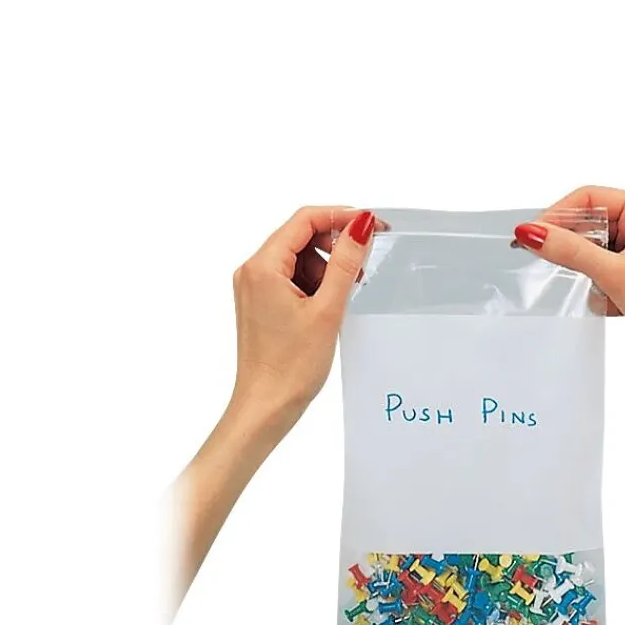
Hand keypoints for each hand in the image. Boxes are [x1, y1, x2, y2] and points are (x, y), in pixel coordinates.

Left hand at [170, 206, 376, 619]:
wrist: (265, 408)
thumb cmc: (290, 368)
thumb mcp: (327, 310)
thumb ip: (346, 263)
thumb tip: (361, 226)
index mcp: (262, 267)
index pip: (305, 219)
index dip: (341, 217)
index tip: (372, 226)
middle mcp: (252, 271)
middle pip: (301, 235)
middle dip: (336, 244)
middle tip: (366, 264)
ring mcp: (255, 288)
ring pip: (299, 257)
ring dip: (328, 266)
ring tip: (348, 292)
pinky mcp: (262, 304)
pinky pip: (292, 278)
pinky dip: (316, 283)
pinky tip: (332, 304)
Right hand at [514, 186, 624, 456]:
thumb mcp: (614, 273)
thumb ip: (569, 251)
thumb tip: (532, 233)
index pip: (589, 198)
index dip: (557, 215)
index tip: (531, 235)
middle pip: (588, 224)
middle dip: (573, 248)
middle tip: (547, 262)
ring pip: (591, 252)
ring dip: (588, 273)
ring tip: (601, 289)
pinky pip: (599, 274)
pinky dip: (598, 289)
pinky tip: (612, 304)